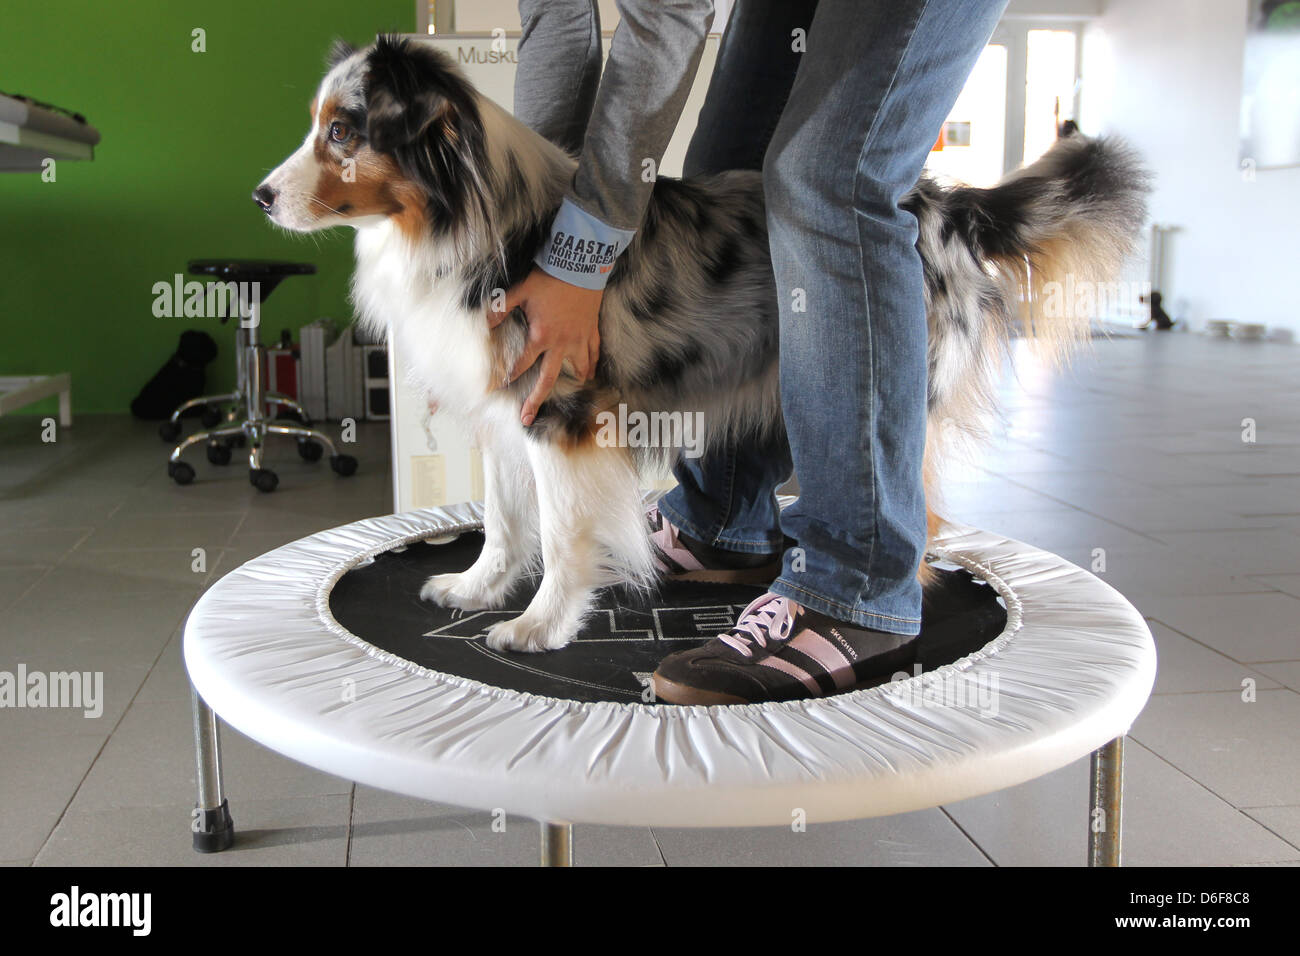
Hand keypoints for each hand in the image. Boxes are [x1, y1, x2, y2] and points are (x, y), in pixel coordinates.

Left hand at [491, 267, 601, 425]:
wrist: (581, 265)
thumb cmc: (550, 278)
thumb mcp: (521, 291)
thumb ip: (502, 307)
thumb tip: (484, 320)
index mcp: (541, 336)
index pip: (521, 363)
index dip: (508, 376)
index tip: (497, 388)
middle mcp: (561, 344)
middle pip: (548, 379)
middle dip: (536, 400)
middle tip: (528, 418)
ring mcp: (579, 340)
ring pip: (578, 368)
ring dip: (574, 382)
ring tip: (573, 392)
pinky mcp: (592, 331)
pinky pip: (594, 353)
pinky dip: (593, 364)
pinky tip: (591, 372)